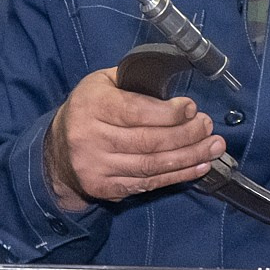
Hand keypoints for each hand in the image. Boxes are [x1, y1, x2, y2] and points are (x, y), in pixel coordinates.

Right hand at [44, 69, 224, 209]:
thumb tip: (171, 85)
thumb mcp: (100, 83)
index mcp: (91, 105)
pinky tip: (197, 167)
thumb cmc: (88, 110)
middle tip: (208, 127)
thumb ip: (132, 81)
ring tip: (212, 148)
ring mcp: (97, 167)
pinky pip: (148, 184)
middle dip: (186, 135)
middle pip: (147, 141)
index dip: (167, 113)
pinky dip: (177, 177)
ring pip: (151, 165)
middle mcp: (90, 138)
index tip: (191, 109)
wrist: (57, 151)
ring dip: (188, 157)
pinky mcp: (105, 188)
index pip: (134, 111)